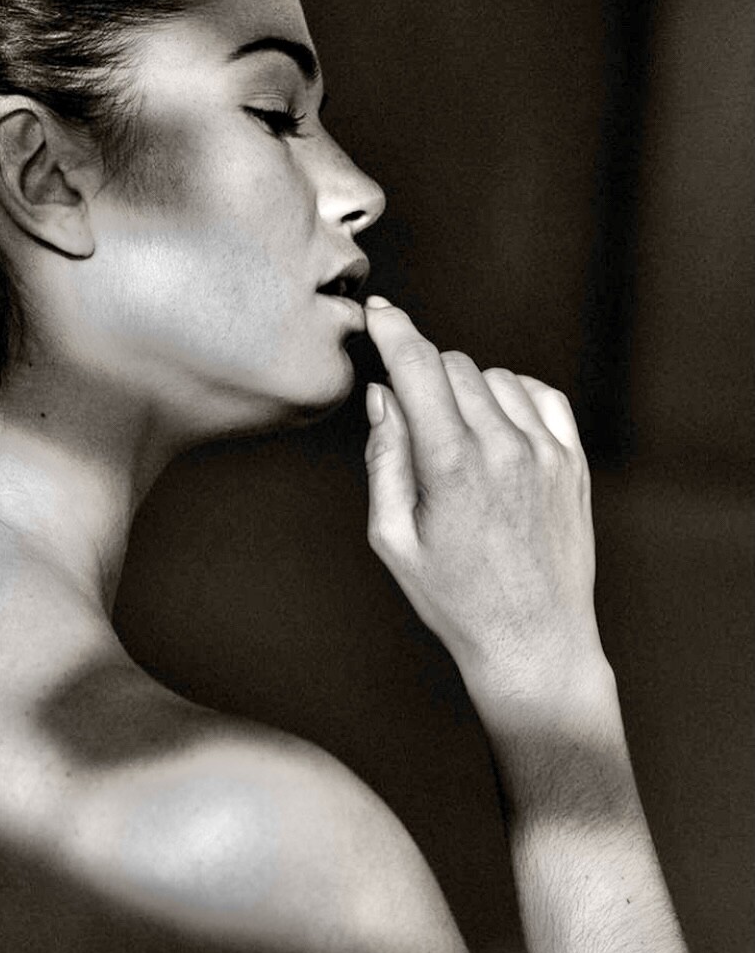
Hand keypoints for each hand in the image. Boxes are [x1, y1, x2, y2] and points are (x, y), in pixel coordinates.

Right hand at [362, 298, 604, 701]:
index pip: (420, 367)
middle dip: (424, 375)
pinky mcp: (573, 461)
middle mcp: (504, 449)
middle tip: (412, 420)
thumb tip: (383, 397)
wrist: (532, 639)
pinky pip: (539, 395)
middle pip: (454, 366)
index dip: (394, 330)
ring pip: (495, 377)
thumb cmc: (453, 598)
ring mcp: (546, 452)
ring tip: (456, 441)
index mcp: (451, 467)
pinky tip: (497, 430)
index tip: (378, 312)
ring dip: (467, 391)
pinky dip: (512, 398)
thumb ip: (384, 460)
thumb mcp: (392, 538)